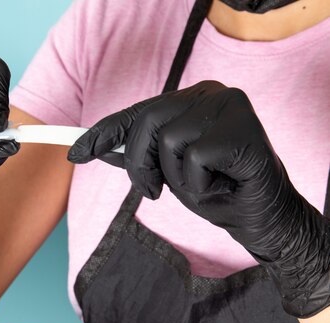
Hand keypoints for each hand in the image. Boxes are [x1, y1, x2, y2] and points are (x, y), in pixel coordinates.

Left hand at [68, 80, 329, 316]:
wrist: (258, 217)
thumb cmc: (213, 190)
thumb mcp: (164, 172)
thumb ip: (136, 154)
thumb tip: (96, 147)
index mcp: (190, 98)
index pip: (137, 111)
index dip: (103, 133)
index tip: (75, 154)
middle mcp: (210, 93)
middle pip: (148, 121)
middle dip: (137, 163)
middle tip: (151, 192)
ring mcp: (230, 107)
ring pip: (169, 140)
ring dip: (175, 177)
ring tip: (202, 185)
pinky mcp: (244, 129)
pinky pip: (195, 158)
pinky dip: (199, 184)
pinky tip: (221, 186)